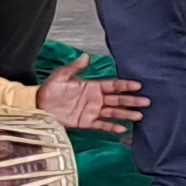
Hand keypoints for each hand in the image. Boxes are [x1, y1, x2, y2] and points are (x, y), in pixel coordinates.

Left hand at [34, 53, 148, 131]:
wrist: (39, 106)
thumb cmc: (49, 90)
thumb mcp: (60, 76)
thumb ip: (74, 68)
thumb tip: (86, 57)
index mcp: (92, 87)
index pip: (113, 86)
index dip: (125, 86)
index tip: (138, 85)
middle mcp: (95, 99)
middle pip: (118, 99)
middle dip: (132, 100)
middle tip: (146, 101)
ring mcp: (92, 111)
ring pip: (113, 112)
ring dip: (126, 114)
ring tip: (139, 116)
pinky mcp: (86, 122)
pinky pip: (102, 125)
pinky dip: (112, 127)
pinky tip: (122, 129)